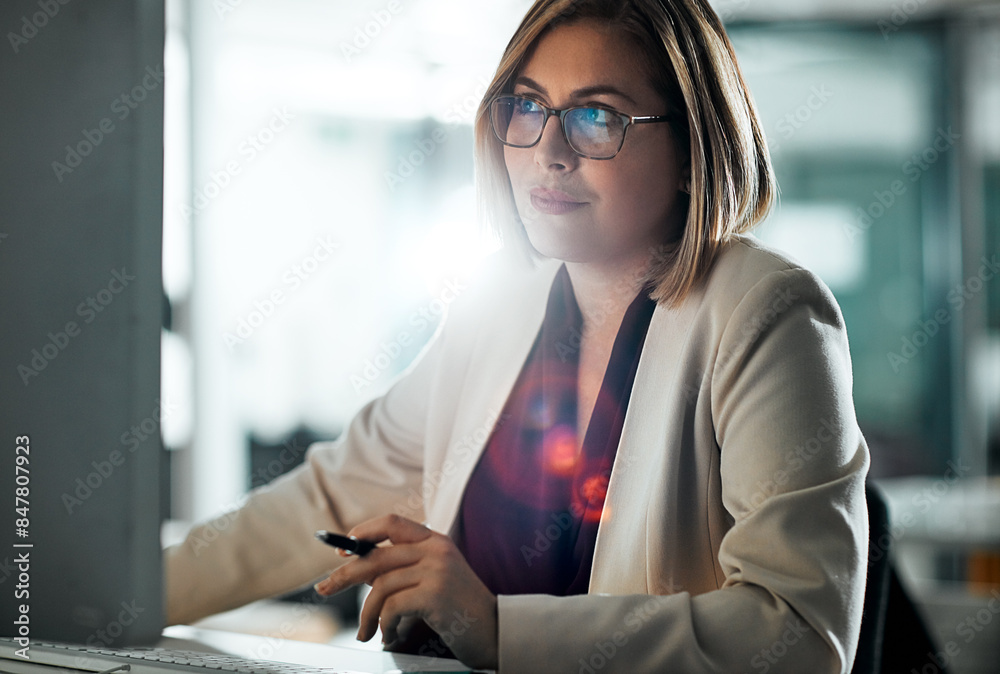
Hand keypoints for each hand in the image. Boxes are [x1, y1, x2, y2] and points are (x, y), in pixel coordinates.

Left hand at [313, 514, 497, 669]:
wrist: (496, 631)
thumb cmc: (460, 609)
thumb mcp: (433, 579)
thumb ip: (404, 570)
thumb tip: (359, 571)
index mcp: (435, 541)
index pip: (391, 522)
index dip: (362, 533)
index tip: (342, 550)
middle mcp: (436, 549)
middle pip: (376, 555)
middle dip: (344, 574)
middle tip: (324, 588)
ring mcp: (437, 570)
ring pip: (380, 586)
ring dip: (367, 614)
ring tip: (368, 632)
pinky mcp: (435, 593)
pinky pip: (392, 607)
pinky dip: (385, 626)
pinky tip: (391, 636)